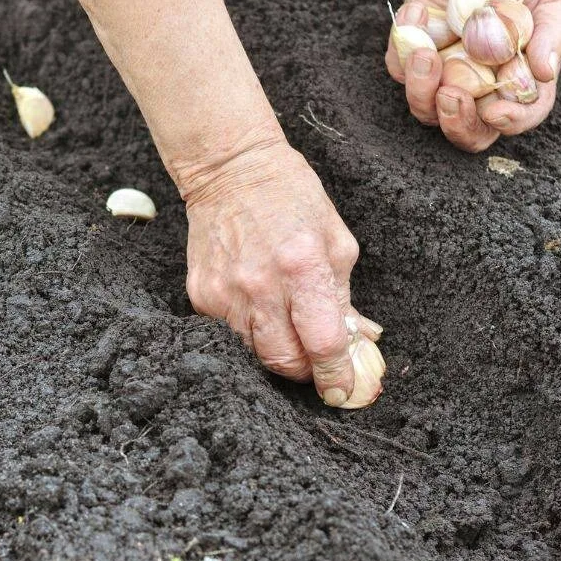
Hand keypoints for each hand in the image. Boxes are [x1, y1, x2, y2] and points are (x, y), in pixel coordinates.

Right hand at [180, 140, 382, 406]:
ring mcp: (224, 293)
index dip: (336, 374)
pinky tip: (260, 307)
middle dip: (307, 371)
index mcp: (301, 266)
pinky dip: (251, 333)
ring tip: (289, 329)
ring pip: (255, 355)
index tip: (343, 390)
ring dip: (278, 352)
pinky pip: (230, 336)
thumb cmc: (291, 197)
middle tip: (319, 364)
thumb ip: (345, 297)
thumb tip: (360, 341)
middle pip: (284, 361)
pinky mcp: (200, 296)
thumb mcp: (336, 241)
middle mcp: (259, 285)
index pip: (323, 342)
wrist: (229, 170)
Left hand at [384, 0, 560, 150]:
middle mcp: (481, 82)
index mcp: (519, 77)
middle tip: (451, 96)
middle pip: (467, 130)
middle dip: (457, 123)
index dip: (511, 122)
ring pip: (425, 108)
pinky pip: (397, 68)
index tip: (495, 112)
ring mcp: (445, 70)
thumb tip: (545, 73)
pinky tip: (418, 10)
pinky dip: (402, 45)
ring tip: (424, 53)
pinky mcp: (413, 51)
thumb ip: (554, 33)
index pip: (520, 115)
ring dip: (420, 88)